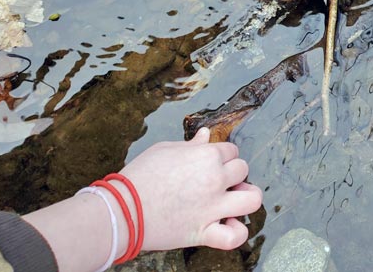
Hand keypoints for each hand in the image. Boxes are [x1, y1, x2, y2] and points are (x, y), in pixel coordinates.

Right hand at [118, 127, 261, 250]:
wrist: (120, 209)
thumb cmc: (138, 177)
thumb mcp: (164, 150)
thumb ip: (191, 144)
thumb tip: (205, 135)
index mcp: (206, 156)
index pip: (231, 150)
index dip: (222, 156)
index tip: (212, 162)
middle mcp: (215, 179)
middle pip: (243, 170)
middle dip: (234, 173)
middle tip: (219, 180)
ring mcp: (212, 207)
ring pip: (252, 200)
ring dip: (248, 197)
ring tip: (235, 199)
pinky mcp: (204, 231)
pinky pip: (234, 237)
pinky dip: (236, 232)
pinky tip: (228, 225)